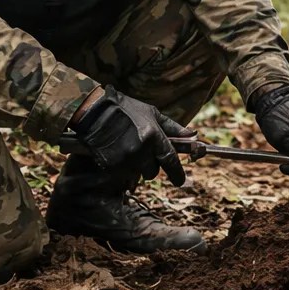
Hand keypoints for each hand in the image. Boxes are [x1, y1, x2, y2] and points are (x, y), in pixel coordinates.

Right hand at [70, 86, 189, 185]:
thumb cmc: (126, 109)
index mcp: (153, 137)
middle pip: (153, 171)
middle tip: (144, 153)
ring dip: (137, 166)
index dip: (177, 174)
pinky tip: (118, 153)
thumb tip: (193, 135)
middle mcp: (141, 151)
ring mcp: (125, 159)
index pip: (170, 161)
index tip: (180, 180)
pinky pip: (123, 173)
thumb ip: (173, 128)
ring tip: (128, 149)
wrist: (95, 111)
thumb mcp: (152, 114)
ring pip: (137, 173)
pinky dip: (123, 167)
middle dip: (151, 165)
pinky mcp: (111, 165)